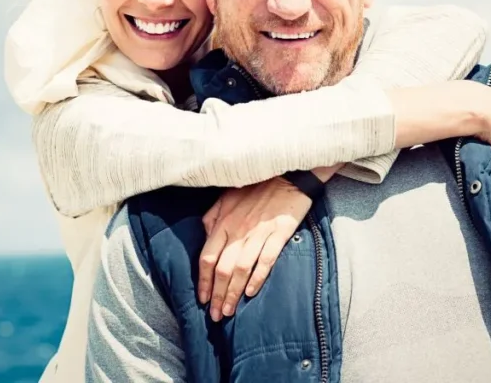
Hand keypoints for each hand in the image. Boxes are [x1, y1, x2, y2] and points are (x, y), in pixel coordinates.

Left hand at [198, 178, 312, 320]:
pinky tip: (251, 293)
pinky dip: (257, 278)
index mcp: (223, 222)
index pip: (207, 257)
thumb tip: (204, 236)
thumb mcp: (227, 197)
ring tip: (229, 311)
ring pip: (241, 268)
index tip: (202, 298)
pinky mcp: (279, 233)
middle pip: (222, 268)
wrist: (288, 174)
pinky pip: (266, 260)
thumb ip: (213, 217)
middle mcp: (238, 230)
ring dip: (234, 293)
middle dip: (217, 295)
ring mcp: (259, 232)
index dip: (203, 281)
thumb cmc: (256, 186)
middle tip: (215, 315)